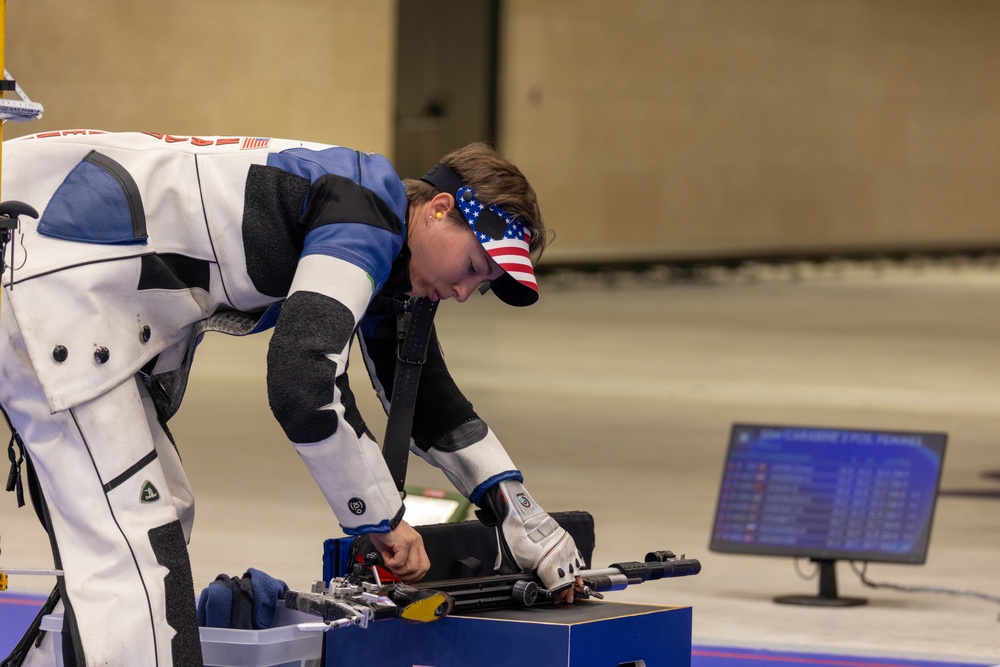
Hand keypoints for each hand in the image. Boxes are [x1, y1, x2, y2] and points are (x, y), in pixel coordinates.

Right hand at [369, 521, 429, 582]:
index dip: (415, 576)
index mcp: (417, 543)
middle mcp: (417, 542)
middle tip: (395, 571)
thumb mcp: (396, 545)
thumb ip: (401, 557)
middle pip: (421, 569)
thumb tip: (399, 572)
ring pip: (412, 568)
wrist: (378, 516)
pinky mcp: (403, 542)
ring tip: (389, 562)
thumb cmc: (384, 529)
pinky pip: (399, 562)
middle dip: (407, 576)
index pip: (424, 566)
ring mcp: (411, 542)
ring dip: (398, 570)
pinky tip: (386, 555)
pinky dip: (390, 563)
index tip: (404, 577)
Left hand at [478, 480, 586, 601]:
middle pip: (569, 579)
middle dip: (568, 590)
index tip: (556, 599)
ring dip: (574, 579)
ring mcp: (566, 546)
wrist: (519, 515)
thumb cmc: (517, 535)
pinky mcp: (567, 538)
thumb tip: (535, 584)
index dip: (558, 595)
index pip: (559, 586)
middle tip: (566, 598)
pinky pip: (576, 555)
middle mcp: (560, 555)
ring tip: (575, 587)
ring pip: (575, 568)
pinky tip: (576, 570)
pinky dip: (576, 564)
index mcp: (549, 564)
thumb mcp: (518, 562)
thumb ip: (530, 575)